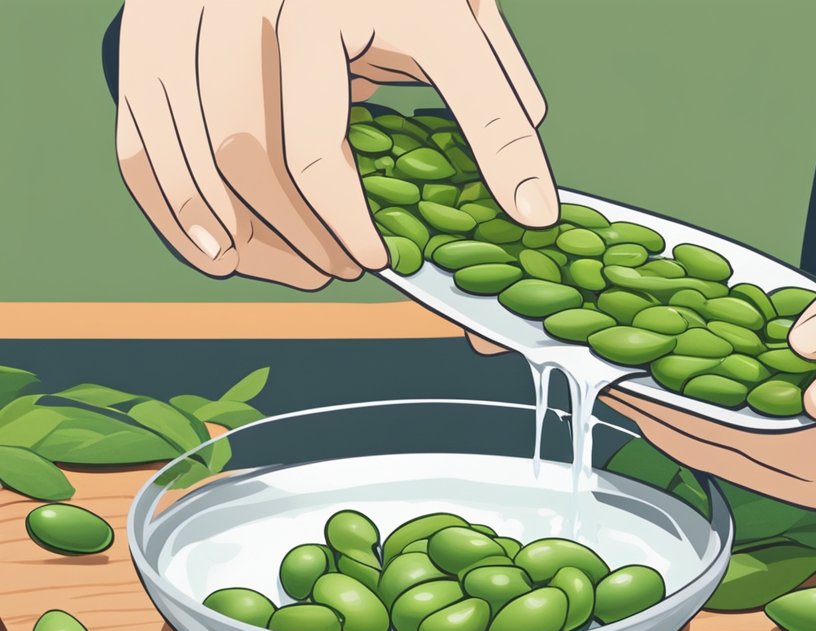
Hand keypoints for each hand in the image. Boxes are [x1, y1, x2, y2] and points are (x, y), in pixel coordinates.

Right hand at [115, 0, 556, 289]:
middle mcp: (237, 11)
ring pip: (179, 154)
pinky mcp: (151, 44)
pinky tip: (214, 254)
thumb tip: (530, 209)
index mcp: (317, 9)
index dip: (341, 217)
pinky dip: (167, 207)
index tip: (378, 260)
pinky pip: (136, 140)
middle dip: (291, 232)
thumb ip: (495, 110)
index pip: (312, 139)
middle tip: (343, 270)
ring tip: (296, 271)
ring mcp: (182, 24)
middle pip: (238, 153)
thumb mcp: (461, 23)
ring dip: (230, 235)